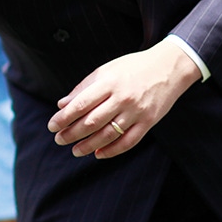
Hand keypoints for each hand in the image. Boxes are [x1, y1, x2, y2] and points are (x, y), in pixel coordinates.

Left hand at [47, 37, 200, 158]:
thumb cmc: (132, 67)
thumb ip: (84, 87)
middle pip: (92, 122)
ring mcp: (136, 111)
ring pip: (108, 135)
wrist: (169, 67)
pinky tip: (99, 154)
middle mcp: (122, 98)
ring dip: (88, 146)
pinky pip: (128, 141)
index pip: (81, 104)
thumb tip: (62, 104)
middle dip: (72, 134)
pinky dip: (112, 150)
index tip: (52, 126)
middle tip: (59, 140)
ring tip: (75, 150)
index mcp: (109, 82)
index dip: (64, 118)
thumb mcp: (106, 70)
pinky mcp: (148, 122)